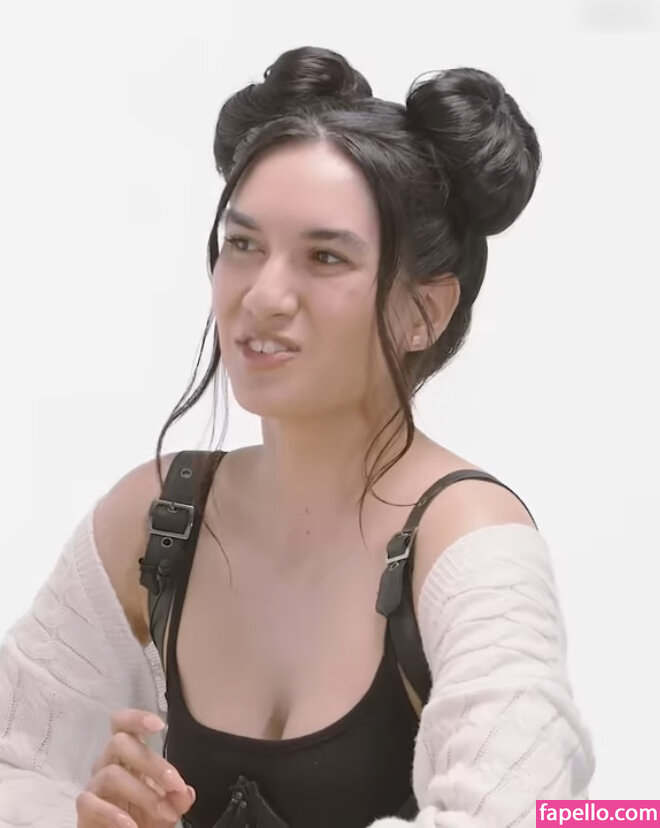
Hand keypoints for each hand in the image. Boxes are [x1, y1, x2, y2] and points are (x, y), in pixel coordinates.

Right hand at [76, 708, 195, 826]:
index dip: (136, 718)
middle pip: (119, 743)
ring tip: (165, 813)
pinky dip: (113, 814)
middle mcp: (107, 763)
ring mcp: (94, 785)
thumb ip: (177, 798)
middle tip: (176, 786)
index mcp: (127, 755)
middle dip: (153, 764)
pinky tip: (131, 826)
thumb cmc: (144, 818)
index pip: (122, 725)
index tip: (160, 725)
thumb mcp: (168, 807)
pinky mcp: (84, 809)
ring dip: (143, 794)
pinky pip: (90, 802)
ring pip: (111, 774)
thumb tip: (185, 793)